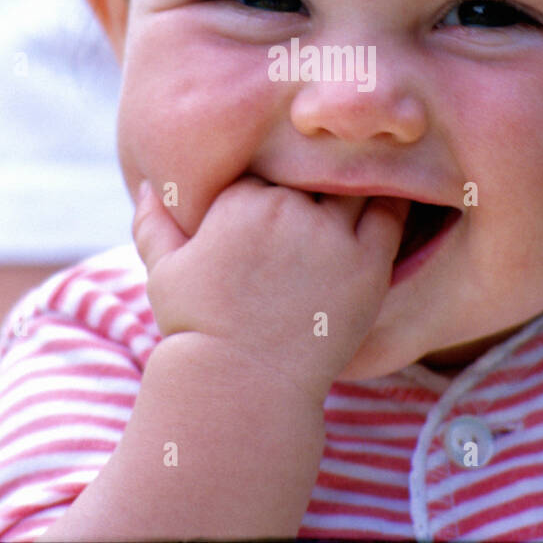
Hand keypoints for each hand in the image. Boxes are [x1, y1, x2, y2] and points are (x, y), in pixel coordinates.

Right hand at [132, 175, 408, 402]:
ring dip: (359, 178)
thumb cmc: (197, 328)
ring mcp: (329, 235)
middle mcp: (287, 207)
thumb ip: (154, 222)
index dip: (280, 166)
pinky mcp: (366, 264)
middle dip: (319, 166)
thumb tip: (149, 185)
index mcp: (239, 199)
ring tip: (365, 180)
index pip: (272, 158)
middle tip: (330, 170)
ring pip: (355, 181)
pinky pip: (391, 214)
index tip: (287, 180)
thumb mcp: (163, 271)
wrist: (241, 385)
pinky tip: (393, 199)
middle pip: (316, 164)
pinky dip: (392, 200)